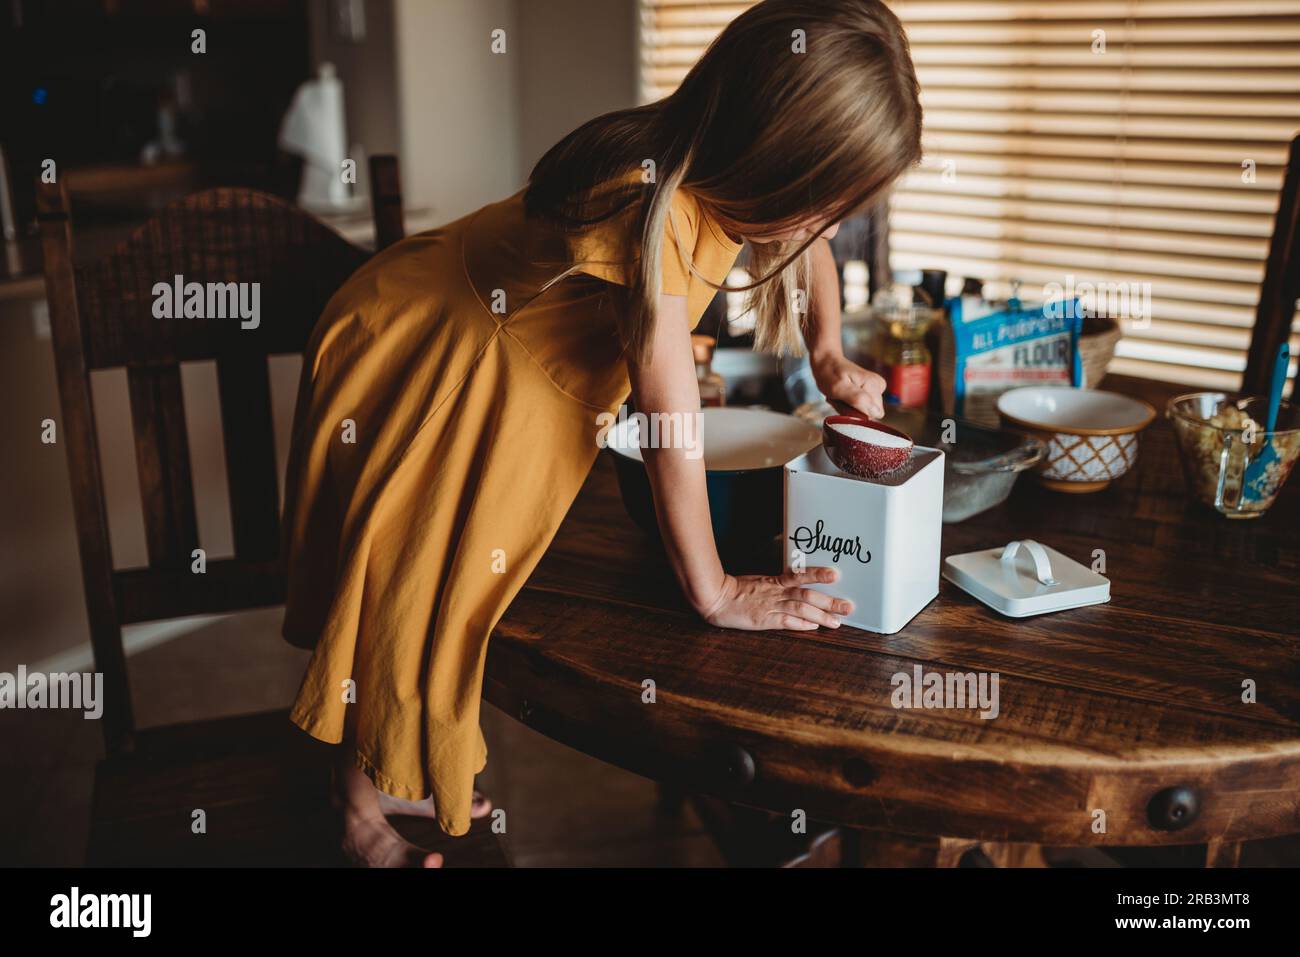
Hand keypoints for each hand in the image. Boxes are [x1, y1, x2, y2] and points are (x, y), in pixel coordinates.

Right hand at [696, 567, 853, 630]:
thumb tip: (797, 587)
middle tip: (848, 606)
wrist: (715, 597)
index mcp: (773, 582)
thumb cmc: (735, 591)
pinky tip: (814, 626)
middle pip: (807, 595)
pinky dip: (801, 624)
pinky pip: (785, 621)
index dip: (818, 574)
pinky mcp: (763, 620)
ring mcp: (770, 606)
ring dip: (821, 615)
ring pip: (800, 608)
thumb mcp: (758, 583)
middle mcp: (775, 593)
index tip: (836, 575)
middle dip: (829, 601)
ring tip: (838, 621)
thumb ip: (776, 585)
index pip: (800, 576)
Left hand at [811, 351, 885, 418]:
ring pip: (865, 412)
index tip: (845, 400)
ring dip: (850, 407)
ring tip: (841, 395)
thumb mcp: (839, 388)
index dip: (857, 413)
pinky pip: (862, 407)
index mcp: (874, 385)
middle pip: (870, 414)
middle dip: (853, 410)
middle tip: (840, 398)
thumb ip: (858, 399)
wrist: (827, 361)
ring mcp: (876, 388)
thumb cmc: (830, 373)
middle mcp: (879, 386)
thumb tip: (876, 412)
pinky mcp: (871, 390)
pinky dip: (850, 405)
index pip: (874, 414)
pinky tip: (844, 395)